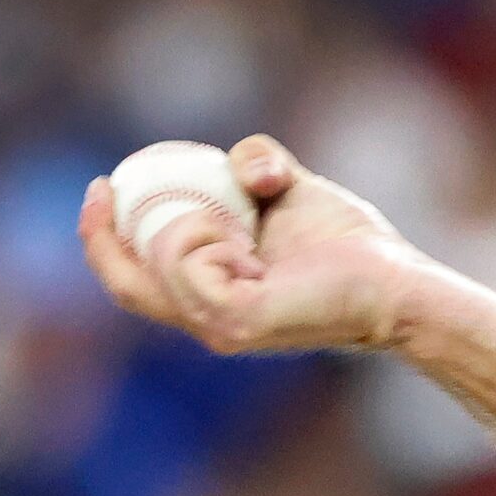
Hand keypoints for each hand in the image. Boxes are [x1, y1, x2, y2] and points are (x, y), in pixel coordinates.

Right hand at [78, 134, 434, 354]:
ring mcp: (222, 328)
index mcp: (215, 299)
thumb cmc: (351, 246)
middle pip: (127, 285)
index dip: (106, 239)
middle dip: (101, 236)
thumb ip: (258, 167)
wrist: (395, 279)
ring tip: (240, 226)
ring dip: (181, 225)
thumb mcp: (292, 191)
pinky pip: (185, 266)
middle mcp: (212, 323)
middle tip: (108, 185)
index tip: (106, 184)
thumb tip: (247, 170)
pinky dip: (201, 236)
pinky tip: (244, 241)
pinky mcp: (237, 322)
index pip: (138, 281)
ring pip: (155, 266)